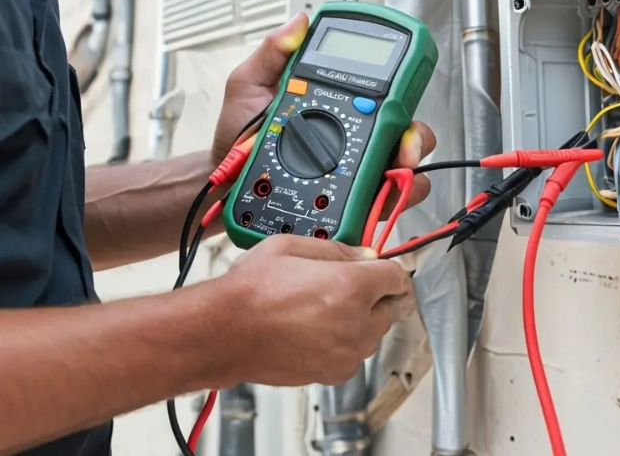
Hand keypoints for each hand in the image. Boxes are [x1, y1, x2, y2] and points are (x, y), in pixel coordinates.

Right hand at [210, 234, 414, 386]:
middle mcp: (356, 324)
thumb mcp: (292, 247)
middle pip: (389, 307)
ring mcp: (346, 353)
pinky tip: (315, 329)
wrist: (223, 333)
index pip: (396, 277)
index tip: (383, 269)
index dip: (389, 269)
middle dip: (374, 295)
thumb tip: (365, 255)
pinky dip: (344, 343)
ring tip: (322, 309)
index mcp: (351, 288)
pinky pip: (354, 354)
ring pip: (373, 333)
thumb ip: (338, 250)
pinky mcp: (333, 373)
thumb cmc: (251, 291)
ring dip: (360, 320)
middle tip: (344, 286)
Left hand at [211, 13, 436, 214]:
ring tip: (395, 168)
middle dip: (414, 133)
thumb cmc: (238, 137)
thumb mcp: (249, 86)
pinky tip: (379, 195)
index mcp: (338, 104)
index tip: (403, 85)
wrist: (227, 183)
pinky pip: (388, 200)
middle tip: (402, 137)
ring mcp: (358, 169)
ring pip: (406, 165)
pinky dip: (393, 198)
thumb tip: (298, 23)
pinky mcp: (354, 201)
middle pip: (406, 129)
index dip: (403, 83)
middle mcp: (356, 135)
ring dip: (408, 165)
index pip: (383, 89)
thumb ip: (272, 53)